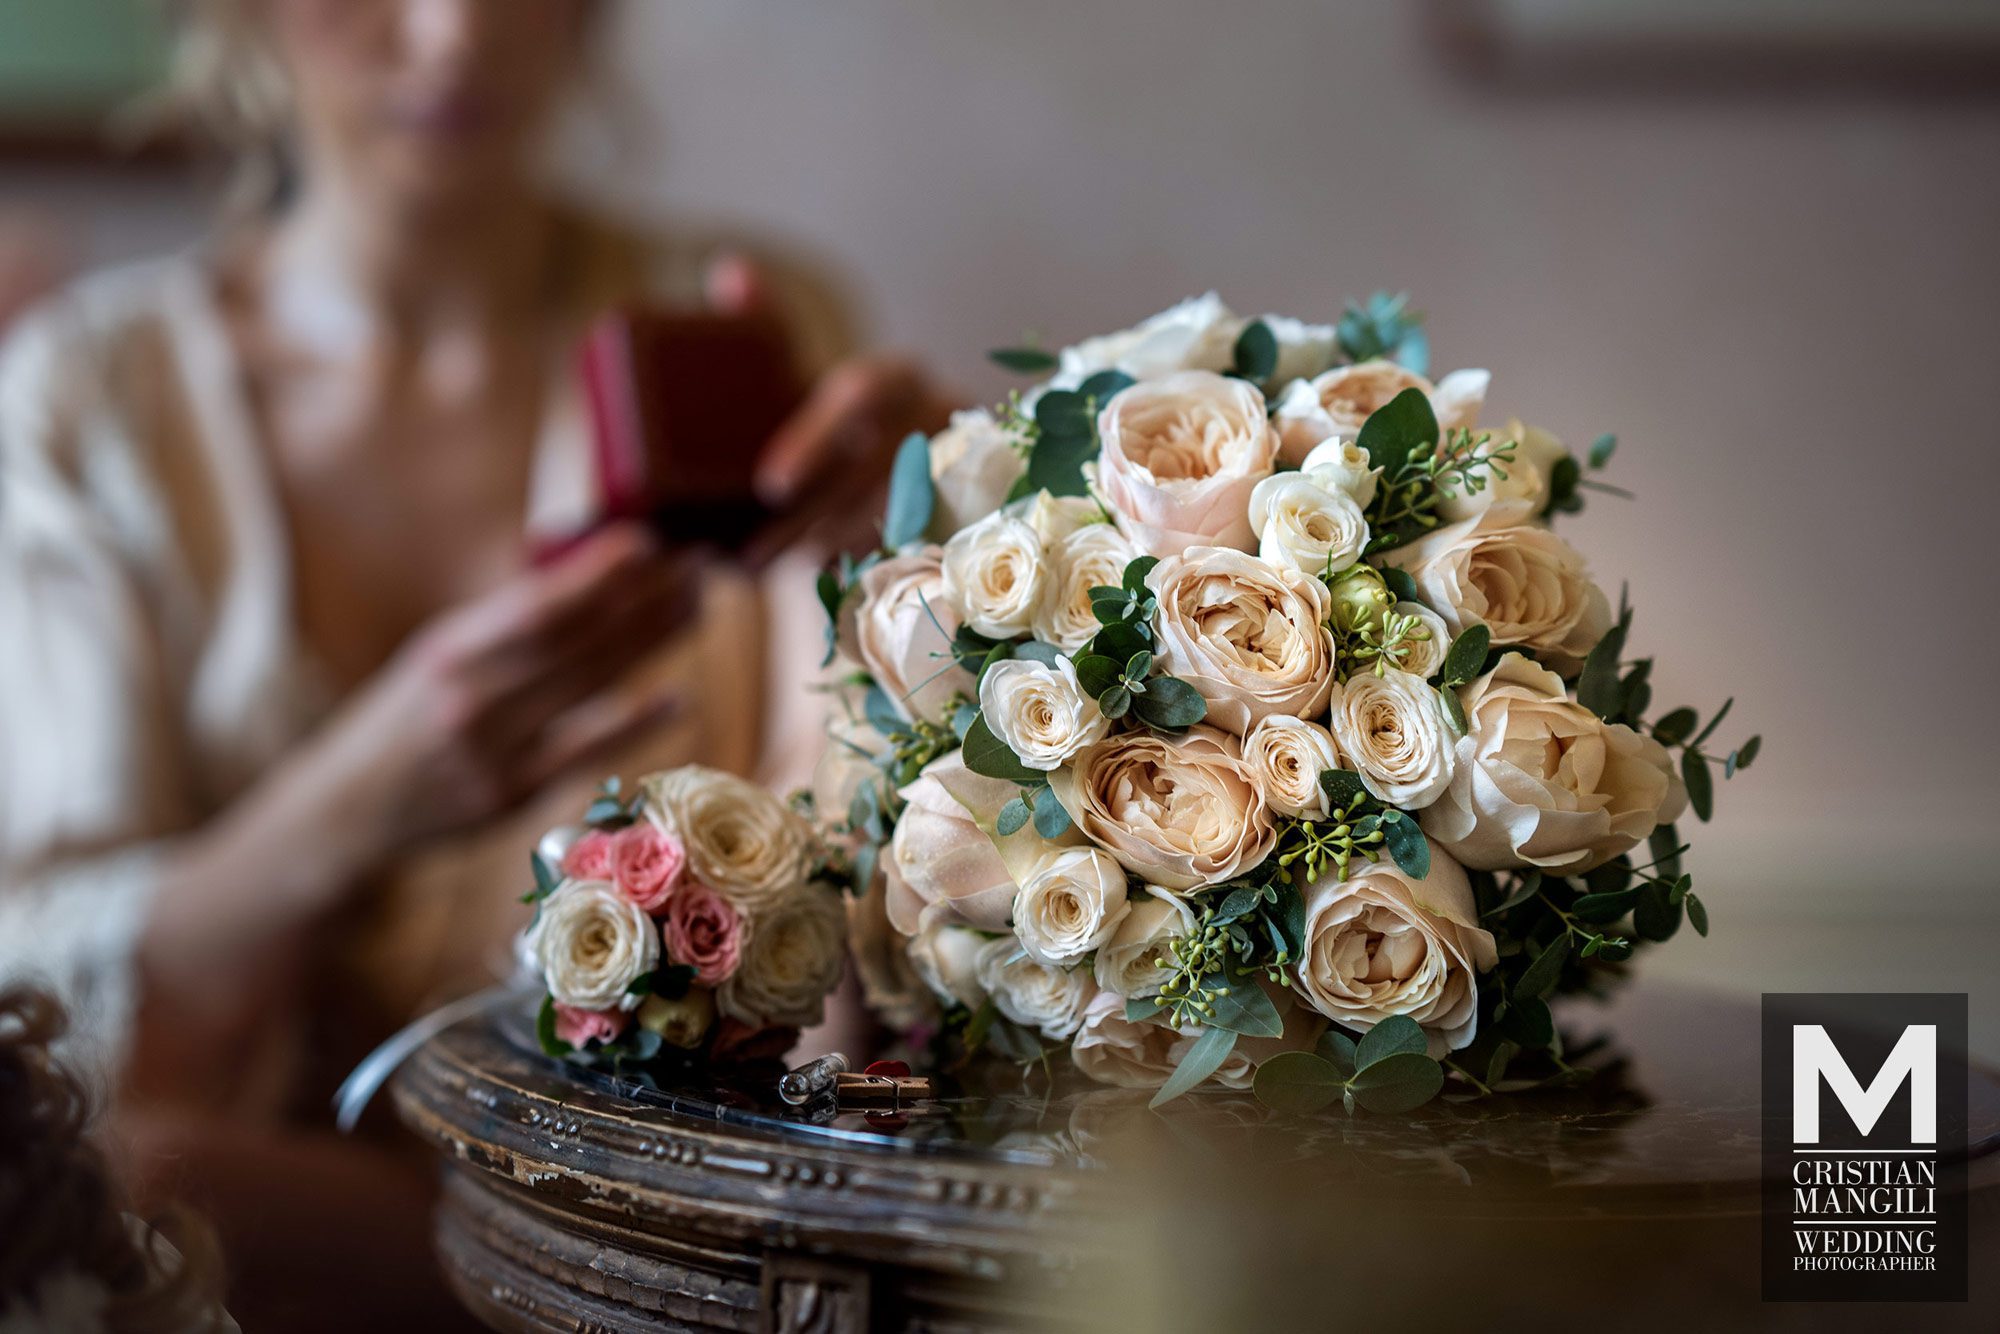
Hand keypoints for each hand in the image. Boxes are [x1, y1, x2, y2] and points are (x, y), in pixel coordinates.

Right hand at [142, 524, 700, 1000]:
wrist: (346, 811)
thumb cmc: (409, 715)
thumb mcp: (440, 655)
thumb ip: (509, 622)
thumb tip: (594, 569)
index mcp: (448, 651)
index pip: (535, 606)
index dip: (596, 574)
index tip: (647, 539)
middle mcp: (467, 700)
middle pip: (576, 643)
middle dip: (644, 600)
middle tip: (699, 565)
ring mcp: (491, 754)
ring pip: (590, 691)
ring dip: (652, 645)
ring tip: (696, 607)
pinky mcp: (510, 800)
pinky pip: (586, 756)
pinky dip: (635, 724)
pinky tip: (676, 696)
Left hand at [703, 253, 958, 560]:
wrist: (905, 468)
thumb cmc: (835, 421)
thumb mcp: (801, 370)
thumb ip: (767, 324)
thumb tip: (731, 270)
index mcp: (901, 378)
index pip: (863, 395)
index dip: (815, 439)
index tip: (766, 484)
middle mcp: (940, 422)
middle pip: (872, 471)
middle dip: (806, 518)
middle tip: (749, 553)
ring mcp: (962, 478)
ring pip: (890, 519)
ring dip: (823, 550)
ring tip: (764, 571)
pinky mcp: (965, 528)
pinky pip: (910, 554)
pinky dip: (856, 570)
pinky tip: (810, 582)